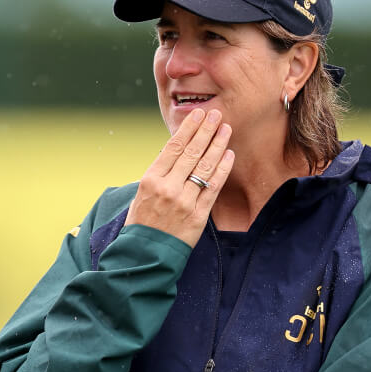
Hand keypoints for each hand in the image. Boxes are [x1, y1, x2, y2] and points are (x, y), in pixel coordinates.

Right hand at [124, 108, 234, 247]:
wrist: (144, 256)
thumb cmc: (142, 223)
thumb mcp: (142, 194)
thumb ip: (159, 174)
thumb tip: (177, 152)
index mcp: (151, 180)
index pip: (173, 147)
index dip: (188, 128)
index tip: (198, 114)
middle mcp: (168, 188)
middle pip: (191, 153)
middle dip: (206, 131)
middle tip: (217, 114)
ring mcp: (184, 202)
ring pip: (204, 167)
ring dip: (217, 145)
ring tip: (226, 129)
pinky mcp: (197, 216)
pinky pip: (213, 188)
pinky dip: (222, 170)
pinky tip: (228, 155)